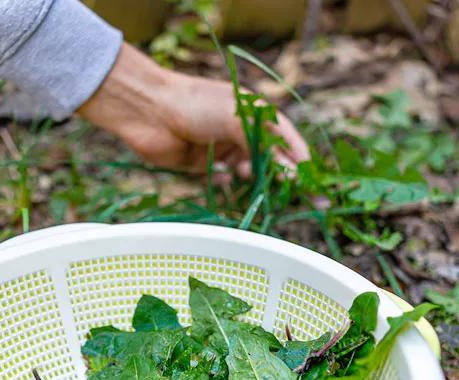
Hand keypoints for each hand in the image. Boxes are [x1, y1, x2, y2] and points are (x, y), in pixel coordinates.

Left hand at [78, 43, 309, 176]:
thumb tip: (294, 167)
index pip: (287, 141)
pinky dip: (226, 184)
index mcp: (255, 113)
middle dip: (279, 176)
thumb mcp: (236, 116)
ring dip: (251, 178)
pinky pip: (222, 181)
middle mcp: (241, 131)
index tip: (311, 186)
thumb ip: (265, 142)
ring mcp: (222, 148)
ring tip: (243, 174)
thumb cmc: (195, 105)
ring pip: (247, 172)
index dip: (300, 163)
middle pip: (270, 159)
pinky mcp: (202, 165)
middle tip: (287, 195)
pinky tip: (223, 179)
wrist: (148, 111)